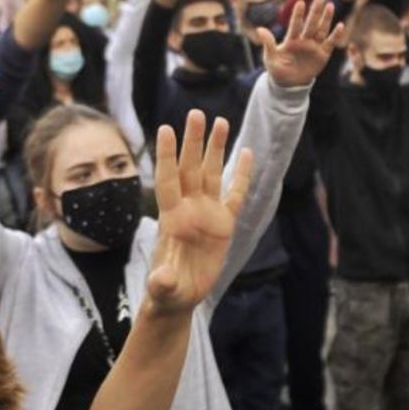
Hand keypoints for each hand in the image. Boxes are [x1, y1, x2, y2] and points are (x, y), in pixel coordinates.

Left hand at [146, 112, 251, 313]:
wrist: (179, 296)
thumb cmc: (167, 291)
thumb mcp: (163, 289)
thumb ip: (162, 281)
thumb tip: (161, 277)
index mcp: (171, 219)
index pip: (168, 180)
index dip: (167, 156)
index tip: (165, 129)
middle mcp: (188, 209)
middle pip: (190, 168)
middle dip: (193, 142)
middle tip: (196, 113)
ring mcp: (207, 213)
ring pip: (211, 174)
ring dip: (215, 149)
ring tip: (220, 121)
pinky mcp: (223, 224)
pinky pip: (234, 195)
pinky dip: (241, 175)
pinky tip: (247, 153)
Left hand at [258, 0, 346, 88]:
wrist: (290, 84)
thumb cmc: (278, 70)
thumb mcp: (270, 58)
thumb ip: (268, 43)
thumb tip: (259, 29)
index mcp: (291, 40)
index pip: (295, 25)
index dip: (298, 15)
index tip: (300, 2)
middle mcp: (304, 40)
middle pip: (310, 24)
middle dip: (315, 11)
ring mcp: (314, 46)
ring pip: (321, 30)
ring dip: (326, 19)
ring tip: (330, 5)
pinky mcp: (323, 54)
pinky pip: (330, 43)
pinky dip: (335, 35)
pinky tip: (340, 26)